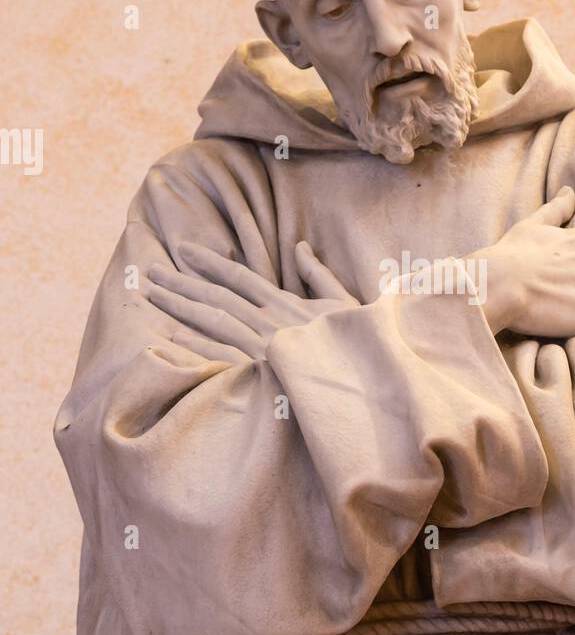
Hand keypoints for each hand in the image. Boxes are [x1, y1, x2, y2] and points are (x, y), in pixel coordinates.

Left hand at [143, 241, 358, 362]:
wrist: (365, 387)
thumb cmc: (358, 348)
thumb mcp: (344, 305)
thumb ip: (319, 276)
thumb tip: (300, 246)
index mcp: (287, 305)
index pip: (240, 277)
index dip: (209, 262)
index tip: (183, 250)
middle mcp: (270, 322)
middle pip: (217, 296)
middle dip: (181, 281)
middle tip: (148, 271)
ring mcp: (263, 348)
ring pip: (213, 320)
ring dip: (180, 305)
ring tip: (151, 294)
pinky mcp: (260, 375)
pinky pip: (221, 356)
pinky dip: (195, 344)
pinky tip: (170, 334)